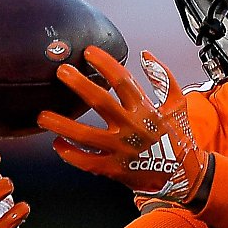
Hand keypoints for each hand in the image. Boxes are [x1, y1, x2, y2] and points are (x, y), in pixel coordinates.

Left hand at [38, 48, 212, 209]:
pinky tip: (57, 143)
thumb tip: (145, 55)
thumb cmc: (179, 138)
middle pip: (101, 102)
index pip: (123, 81)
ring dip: (62, 124)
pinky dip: (70, 154)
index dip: (105, 64)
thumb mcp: (178, 104)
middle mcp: (131, 128)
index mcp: (146, 109)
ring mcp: (121, 150)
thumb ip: (163, 77)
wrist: (185, 175)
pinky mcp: (114, 169)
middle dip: (79, 84)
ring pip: (85, 136)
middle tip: (61, 71)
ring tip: (42, 115)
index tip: (89, 52)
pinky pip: (87, 162)